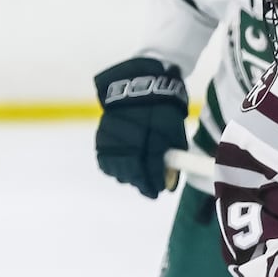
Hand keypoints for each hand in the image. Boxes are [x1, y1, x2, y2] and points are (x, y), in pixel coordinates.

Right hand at [93, 57, 188, 198]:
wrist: (139, 85)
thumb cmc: (162, 110)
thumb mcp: (175, 131)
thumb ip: (174, 155)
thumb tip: (170, 180)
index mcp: (152, 137)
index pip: (151, 169)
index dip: (153, 183)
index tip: (156, 191)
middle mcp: (131, 139)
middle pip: (132, 172)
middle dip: (141, 183)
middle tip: (148, 189)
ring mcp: (115, 137)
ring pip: (117, 168)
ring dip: (126, 177)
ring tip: (135, 177)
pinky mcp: (102, 135)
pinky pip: (104, 159)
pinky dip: (112, 167)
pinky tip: (121, 169)